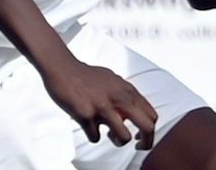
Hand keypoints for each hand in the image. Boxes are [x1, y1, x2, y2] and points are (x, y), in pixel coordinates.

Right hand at [40, 59, 157, 148]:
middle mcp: (119, 99)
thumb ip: (125, 95)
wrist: (63, 69)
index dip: (151, 130)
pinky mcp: (86, 116)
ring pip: (124, 138)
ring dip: (118, 141)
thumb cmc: (88, 75)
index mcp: (128, 91)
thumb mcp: (114, 81)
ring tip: (110, 134)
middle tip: (138, 147)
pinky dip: (93, 135)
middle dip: (146, 142)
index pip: (152, 115)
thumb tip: (131, 112)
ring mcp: (103, 108)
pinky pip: (95, 137)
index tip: (141, 136)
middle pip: (147, 127)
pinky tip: (89, 126)